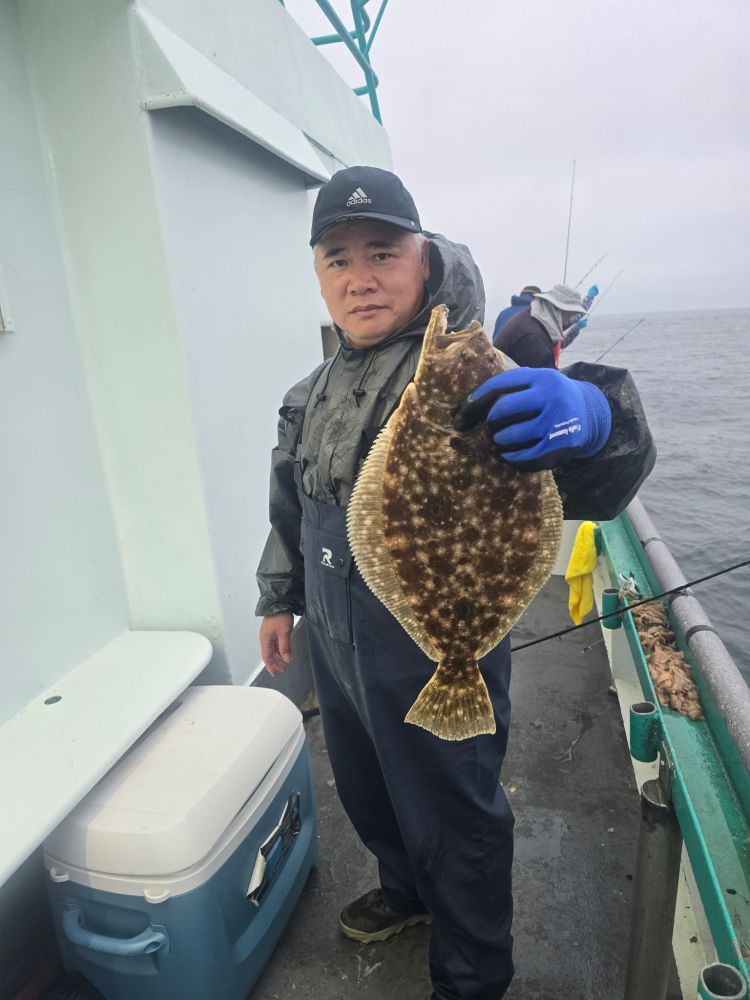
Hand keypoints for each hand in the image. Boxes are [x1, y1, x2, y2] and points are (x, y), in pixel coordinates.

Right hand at [260, 612, 293, 675]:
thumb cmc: (279, 615)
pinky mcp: (273, 629)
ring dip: (278, 656)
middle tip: (282, 668)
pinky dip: (279, 649)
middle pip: (269, 654)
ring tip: (285, 661)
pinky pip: (275, 643)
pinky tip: (284, 650)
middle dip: (276, 662)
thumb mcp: (284, 633)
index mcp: (265, 639)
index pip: (266, 657)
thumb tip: (287, 659)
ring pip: (272, 648)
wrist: (279, 601)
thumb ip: (285, 647)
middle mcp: (265, 637)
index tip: (275, 673)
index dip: (271, 666)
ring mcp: (269, 633)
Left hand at [453, 366, 610, 470]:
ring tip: (499, 439)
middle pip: (502, 409)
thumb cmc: (550, 398)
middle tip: (487, 426)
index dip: (477, 397)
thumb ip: (511, 387)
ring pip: (511, 435)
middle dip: (489, 420)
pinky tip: (507, 454)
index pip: (500, 384)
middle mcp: (551, 396)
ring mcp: (556, 422)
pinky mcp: (559, 445)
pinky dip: (511, 457)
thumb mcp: (537, 382)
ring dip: (499, 439)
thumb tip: (466, 404)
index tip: (463, 409)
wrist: (590, 414)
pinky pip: (524, 456)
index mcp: (541, 377)